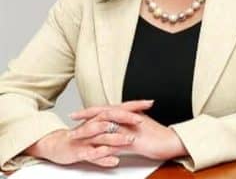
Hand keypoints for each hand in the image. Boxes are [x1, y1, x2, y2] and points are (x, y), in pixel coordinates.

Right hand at [23, 101, 149, 167]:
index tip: (150, 103)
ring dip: (117, 137)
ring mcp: (86, 138)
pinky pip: (92, 154)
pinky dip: (104, 157)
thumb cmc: (82, 136)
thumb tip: (137, 116)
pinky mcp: (79, 151)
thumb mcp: (102, 127)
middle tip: (141, 120)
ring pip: (102, 136)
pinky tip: (114, 160)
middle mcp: (93, 124)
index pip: (119, 107)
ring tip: (130, 140)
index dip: (134, 104)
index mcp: (100, 117)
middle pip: (110, 117)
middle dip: (126, 118)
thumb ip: (117, 122)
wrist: (57, 145)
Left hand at [71, 101, 186, 160]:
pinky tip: (89, 152)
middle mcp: (128, 119)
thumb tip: (123, 122)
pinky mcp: (131, 143)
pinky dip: (99, 148)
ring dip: (88, 133)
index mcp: (130, 114)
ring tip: (75, 137)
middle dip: (85, 116)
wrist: (172, 141)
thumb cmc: (160, 136)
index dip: (92, 110)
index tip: (79, 112)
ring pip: (104, 129)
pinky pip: (112, 145)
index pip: (108, 108)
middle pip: (102, 115)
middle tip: (72, 117)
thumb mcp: (144, 125)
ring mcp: (129, 130)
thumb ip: (132, 122)